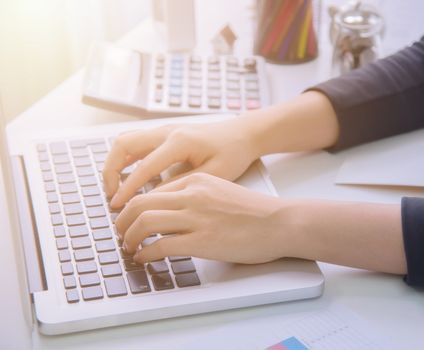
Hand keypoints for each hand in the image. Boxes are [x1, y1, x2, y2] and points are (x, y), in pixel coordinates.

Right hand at [103, 119, 258, 208]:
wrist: (242, 134)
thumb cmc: (233, 153)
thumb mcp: (212, 174)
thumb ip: (181, 186)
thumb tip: (153, 199)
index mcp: (180, 141)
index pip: (144, 166)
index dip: (128, 188)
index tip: (117, 206)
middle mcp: (167, 131)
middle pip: (123, 144)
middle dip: (110, 171)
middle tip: (112, 196)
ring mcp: (164, 129)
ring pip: (126, 140)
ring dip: (114, 163)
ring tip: (116, 188)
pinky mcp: (165, 133)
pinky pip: (136, 142)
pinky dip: (125, 159)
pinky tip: (129, 178)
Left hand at [115, 173, 291, 263]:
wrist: (279, 222)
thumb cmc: (254, 211)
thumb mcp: (220, 190)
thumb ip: (195, 196)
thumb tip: (171, 212)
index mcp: (196, 180)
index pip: (152, 190)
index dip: (134, 206)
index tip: (130, 218)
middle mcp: (192, 195)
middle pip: (140, 203)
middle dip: (123, 220)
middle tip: (121, 232)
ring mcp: (196, 217)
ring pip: (144, 222)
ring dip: (129, 237)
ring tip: (129, 247)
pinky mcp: (201, 241)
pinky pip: (160, 245)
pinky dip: (145, 253)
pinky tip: (145, 259)